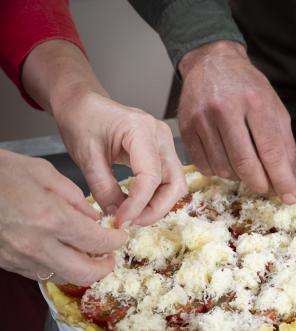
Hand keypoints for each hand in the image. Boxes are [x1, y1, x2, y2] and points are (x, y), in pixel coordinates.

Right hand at [0, 150, 126, 284]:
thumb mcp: (43, 172)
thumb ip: (75, 197)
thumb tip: (94, 218)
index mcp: (50, 218)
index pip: (98, 242)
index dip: (116, 241)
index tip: (120, 236)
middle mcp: (36, 244)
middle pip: (84, 273)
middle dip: (105, 266)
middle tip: (111, 254)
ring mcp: (19, 257)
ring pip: (63, 277)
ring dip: (82, 270)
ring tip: (88, 253)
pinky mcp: (7, 263)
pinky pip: (41, 273)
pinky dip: (59, 267)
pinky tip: (62, 252)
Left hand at [55, 91, 186, 227]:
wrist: (83, 104)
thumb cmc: (82, 121)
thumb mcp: (86, 156)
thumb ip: (103, 188)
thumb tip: (118, 217)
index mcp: (141, 130)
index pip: (151, 176)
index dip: (138, 204)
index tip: (121, 222)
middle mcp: (160, 136)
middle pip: (174, 183)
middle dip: (156, 209)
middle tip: (131, 223)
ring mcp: (165, 143)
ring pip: (175, 184)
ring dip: (157, 205)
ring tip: (132, 215)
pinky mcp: (162, 152)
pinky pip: (167, 180)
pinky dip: (154, 196)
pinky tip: (134, 204)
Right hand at [177, 41, 295, 203]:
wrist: (211, 62)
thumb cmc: (247, 87)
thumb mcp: (274, 108)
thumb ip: (285, 146)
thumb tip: (292, 183)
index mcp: (255, 101)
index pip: (270, 150)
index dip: (281, 179)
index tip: (289, 197)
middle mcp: (226, 108)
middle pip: (245, 163)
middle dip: (261, 185)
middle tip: (268, 190)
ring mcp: (202, 118)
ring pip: (223, 169)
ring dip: (240, 178)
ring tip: (248, 169)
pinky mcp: (186, 128)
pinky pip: (204, 166)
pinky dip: (220, 172)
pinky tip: (227, 162)